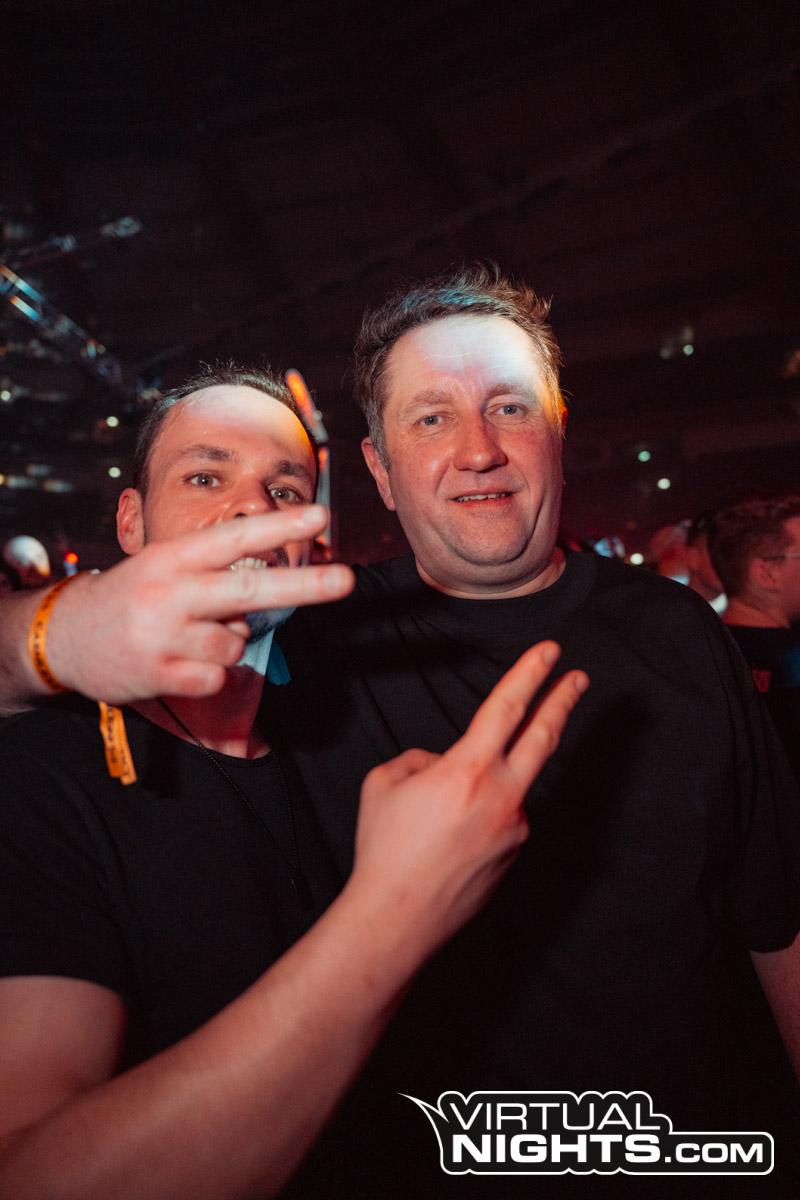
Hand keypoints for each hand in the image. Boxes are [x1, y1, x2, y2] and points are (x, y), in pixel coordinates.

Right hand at [46, 507, 352, 703]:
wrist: (64, 636)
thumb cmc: (133, 598)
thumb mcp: (165, 568)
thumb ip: (214, 574)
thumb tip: (269, 592)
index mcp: (173, 557)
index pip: (235, 537)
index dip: (279, 526)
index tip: (320, 515)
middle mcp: (169, 591)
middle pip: (249, 588)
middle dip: (304, 584)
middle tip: (347, 580)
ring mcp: (162, 634)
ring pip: (235, 644)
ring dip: (228, 645)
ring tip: (194, 638)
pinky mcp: (157, 674)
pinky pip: (215, 679)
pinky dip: (211, 675)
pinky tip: (181, 664)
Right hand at [351, 641, 587, 959]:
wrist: (397, 917)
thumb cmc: (385, 849)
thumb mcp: (384, 782)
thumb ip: (421, 758)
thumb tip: (444, 763)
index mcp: (468, 770)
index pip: (508, 707)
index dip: (531, 673)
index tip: (551, 651)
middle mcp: (502, 796)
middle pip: (543, 736)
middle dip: (563, 701)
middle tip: (579, 678)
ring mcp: (514, 828)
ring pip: (507, 785)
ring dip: (483, 784)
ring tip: (435, 818)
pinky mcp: (514, 854)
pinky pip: (499, 818)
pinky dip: (476, 818)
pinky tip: (445, 841)